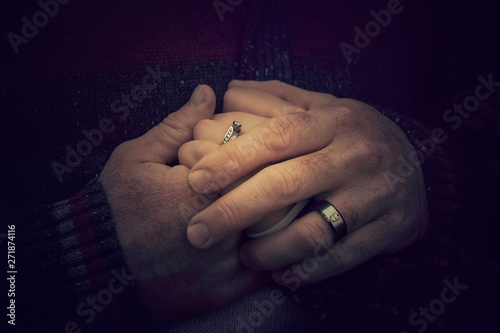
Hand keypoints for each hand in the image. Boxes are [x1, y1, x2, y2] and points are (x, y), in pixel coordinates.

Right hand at [98, 85, 265, 322]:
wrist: (98, 265)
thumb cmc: (115, 208)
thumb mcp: (138, 157)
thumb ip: (179, 125)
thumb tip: (208, 92)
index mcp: (204, 192)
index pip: (258, 162)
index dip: (259, 152)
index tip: (256, 149)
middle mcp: (224, 232)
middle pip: (274, 199)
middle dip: (274, 184)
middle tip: (270, 173)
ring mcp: (227, 267)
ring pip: (276, 235)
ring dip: (279, 217)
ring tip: (271, 203)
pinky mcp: (226, 292)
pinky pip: (266, 269)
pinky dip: (270, 251)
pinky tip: (261, 234)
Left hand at [184, 80, 428, 285]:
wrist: (418, 167)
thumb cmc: (355, 136)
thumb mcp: (324, 107)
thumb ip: (277, 99)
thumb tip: (226, 91)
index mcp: (334, 121)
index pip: (277, 136)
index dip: (232, 158)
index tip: (194, 180)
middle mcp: (354, 156)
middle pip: (286, 184)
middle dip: (235, 210)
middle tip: (198, 231)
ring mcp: (374, 195)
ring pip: (313, 230)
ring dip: (269, 249)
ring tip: (242, 256)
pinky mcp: (388, 229)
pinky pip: (342, 257)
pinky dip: (308, 270)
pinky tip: (281, 275)